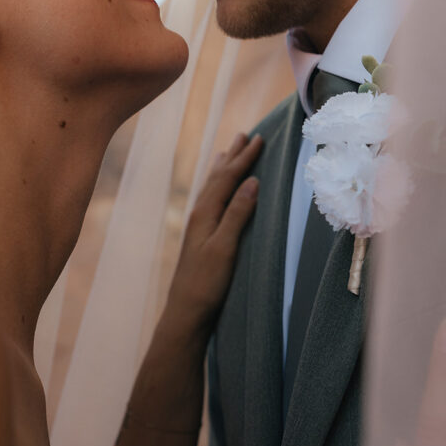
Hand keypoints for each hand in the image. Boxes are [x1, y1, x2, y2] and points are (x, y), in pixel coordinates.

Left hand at [164, 132, 262, 335]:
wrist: (186, 311)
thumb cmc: (206, 282)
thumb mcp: (224, 247)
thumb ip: (237, 214)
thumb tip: (252, 181)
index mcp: (205, 213)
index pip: (227, 178)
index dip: (244, 159)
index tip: (259, 139)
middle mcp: (199, 214)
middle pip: (218, 178)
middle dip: (233, 156)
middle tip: (245, 134)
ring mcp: (198, 225)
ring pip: (212, 187)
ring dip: (223, 168)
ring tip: (228, 152)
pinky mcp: (200, 237)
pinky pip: (210, 200)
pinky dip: (217, 187)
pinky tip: (217, 191)